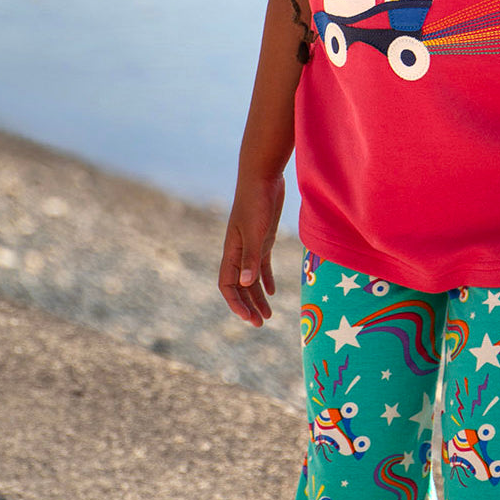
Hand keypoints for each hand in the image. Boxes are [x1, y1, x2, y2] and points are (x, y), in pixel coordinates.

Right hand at [219, 173, 284, 326]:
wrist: (263, 175)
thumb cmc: (257, 201)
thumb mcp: (256, 231)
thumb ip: (251, 257)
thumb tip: (245, 284)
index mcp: (231, 251)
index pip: (227, 284)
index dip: (235, 303)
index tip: (247, 319)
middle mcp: (238, 250)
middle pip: (239, 286)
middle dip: (248, 305)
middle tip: (260, 324)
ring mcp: (250, 244)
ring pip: (251, 278)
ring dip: (257, 297)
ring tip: (268, 316)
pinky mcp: (262, 237)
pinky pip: (261, 265)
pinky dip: (265, 279)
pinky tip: (272, 292)